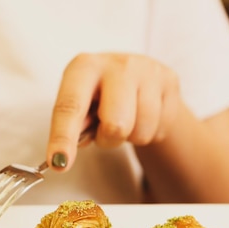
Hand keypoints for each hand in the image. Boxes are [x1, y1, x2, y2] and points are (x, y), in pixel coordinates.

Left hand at [47, 53, 181, 170]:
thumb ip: (72, 128)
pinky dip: (149, 132)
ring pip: (141, 131)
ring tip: (126, 120)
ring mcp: (147, 70)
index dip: (63, 138)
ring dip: (130, 137)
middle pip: (115, 124)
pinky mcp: (170, 80)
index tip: (58, 163)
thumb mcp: (80, 106)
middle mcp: (116, 64)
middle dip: (109, 139)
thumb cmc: (99, 97)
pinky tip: (144, 116)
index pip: (70, 107)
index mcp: (83, 67)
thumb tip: (63, 156)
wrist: (137, 76)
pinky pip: (160, 128)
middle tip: (105, 131)